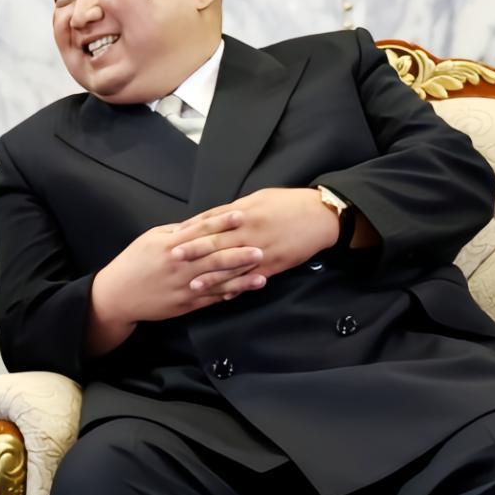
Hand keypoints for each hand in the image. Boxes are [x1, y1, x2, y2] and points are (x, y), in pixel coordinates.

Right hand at [91, 211, 266, 328]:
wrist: (118, 295)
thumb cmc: (134, 263)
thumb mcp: (150, 239)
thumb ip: (176, 231)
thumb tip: (199, 223)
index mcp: (170, 246)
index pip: (201, 231)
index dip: (222, 223)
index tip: (241, 215)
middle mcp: (179, 266)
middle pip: (213, 257)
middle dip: (238, 252)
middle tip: (261, 247)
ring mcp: (183, 286)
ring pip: (216, 280)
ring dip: (240, 277)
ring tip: (261, 273)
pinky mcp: (184, 304)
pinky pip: (210, 298)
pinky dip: (227, 294)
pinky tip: (243, 291)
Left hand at [176, 188, 339, 279]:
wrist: (320, 216)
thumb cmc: (287, 204)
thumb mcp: (258, 199)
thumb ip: (233, 210)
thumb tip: (210, 218)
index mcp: (244, 213)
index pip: (211, 222)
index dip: (191, 230)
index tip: (174, 236)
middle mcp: (250, 232)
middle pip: (216, 243)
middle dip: (193, 252)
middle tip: (173, 259)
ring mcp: (262, 250)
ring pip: (231, 266)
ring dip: (211, 276)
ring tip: (193, 285)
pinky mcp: (274, 265)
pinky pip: (251, 278)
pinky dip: (237, 287)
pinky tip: (224, 295)